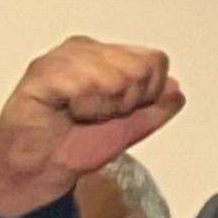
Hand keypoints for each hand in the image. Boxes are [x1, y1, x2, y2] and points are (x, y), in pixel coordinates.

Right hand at [0, 37, 185, 217]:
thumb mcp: (132, 126)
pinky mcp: (41, 73)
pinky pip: (83, 86)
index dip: (146, 95)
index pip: (155, 61)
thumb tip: (175, 90)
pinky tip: (67, 111)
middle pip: (139, 69)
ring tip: (81, 113)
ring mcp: (61, 58)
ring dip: (102, 107)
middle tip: (97, 114)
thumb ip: (158, 107)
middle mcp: (84, 49)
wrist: (43, 168)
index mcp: (107, 55)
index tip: (119, 110)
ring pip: (113, 77)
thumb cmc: (77, 142)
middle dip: (125, 102)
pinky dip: (82, 108)